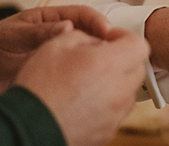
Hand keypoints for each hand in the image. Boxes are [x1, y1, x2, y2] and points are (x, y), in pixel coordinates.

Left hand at [0, 5, 112, 92]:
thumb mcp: (15, 35)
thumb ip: (39, 32)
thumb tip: (67, 26)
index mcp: (52, 19)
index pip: (82, 14)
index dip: (97, 21)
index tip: (107, 31)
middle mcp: (61, 35)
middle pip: (91, 34)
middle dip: (105, 41)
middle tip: (115, 51)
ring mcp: (61, 54)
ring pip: (87, 54)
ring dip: (98, 58)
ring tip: (108, 67)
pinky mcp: (58, 73)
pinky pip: (77, 72)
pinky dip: (87, 75)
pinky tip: (92, 82)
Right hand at [15, 28, 149, 145]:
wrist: (29, 127)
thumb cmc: (40, 85)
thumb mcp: (57, 44)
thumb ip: (84, 35)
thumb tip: (96, 42)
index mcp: (111, 64)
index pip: (139, 45)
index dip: (125, 37)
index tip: (108, 39)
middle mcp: (120, 91)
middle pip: (137, 69)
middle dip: (122, 59)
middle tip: (98, 58)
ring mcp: (115, 115)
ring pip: (127, 92)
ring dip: (115, 82)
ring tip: (88, 82)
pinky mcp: (107, 133)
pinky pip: (115, 112)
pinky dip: (105, 104)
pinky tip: (82, 101)